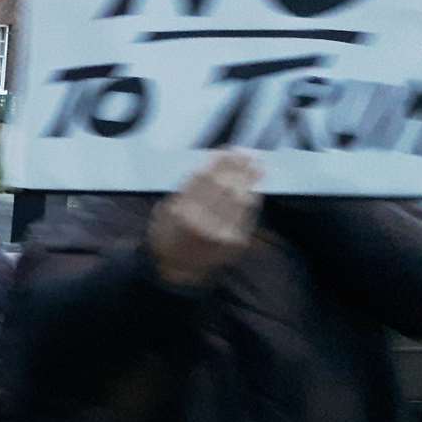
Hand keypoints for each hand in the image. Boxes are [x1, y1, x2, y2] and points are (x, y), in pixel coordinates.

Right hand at [149, 151, 261, 287]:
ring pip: (241, 199)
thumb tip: (209, 169)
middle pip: (225, 186)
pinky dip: (252, 198)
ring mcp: (222, 231)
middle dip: (238, 167)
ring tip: (257, 164)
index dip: (219, 162)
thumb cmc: (167, 238)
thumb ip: (185, 192)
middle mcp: (204, 221)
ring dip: (250, 179)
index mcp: (182, 212)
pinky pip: (248, 214)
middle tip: (247, 153)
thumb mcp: (164, 213)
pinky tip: (254, 187)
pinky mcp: (236, 240)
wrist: (178, 271)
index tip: (228, 150)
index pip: (205, 180)